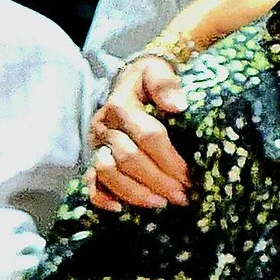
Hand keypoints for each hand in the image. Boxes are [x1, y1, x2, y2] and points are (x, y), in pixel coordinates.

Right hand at [87, 55, 190, 210]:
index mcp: (122, 105)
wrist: (130, 81)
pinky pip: (91, 181)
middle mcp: (105, 127)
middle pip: (129, 158)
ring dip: (134, 192)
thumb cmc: (149, 79)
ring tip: (161, 203)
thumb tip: (177, 106)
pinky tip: (120, 209)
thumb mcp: (158, 71)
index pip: (147, 136)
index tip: (188, 175)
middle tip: (182, 196)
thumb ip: (165, 83)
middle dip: (157, 180)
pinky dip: (102, 197)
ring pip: (108, 173)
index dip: (169, 158)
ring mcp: (96, 144)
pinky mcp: (92, 158)